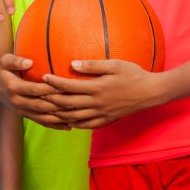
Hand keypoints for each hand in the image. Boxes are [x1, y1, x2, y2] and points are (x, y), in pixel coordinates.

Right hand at [0, 54, 69, 128]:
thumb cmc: (3, 70)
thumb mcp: (4, 61)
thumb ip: (15, 61)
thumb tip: (29, 62)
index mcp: (14, 88)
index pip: (35, 90)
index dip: (49, 88)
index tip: (64, 85)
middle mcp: (18, 102)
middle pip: (42, 105)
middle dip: (59, 104)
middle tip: (75, 101)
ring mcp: (23, 111)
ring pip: (43, 117)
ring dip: (59, 118)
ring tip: (76, 116)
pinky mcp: (27, 116)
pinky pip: (42, 122)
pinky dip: (56, 125)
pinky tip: (69, 126)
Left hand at [42, 59, 161, 128]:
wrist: (150, 93)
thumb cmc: (133, 74)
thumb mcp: (114, 64)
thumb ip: (92, 65)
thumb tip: (72, 64)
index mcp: (97, 88)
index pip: (69, 86)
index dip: (54, 82)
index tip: (44, 77)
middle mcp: (97, 104)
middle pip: (68, 104)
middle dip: (51, 99)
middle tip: (38, 94)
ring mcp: (101, 114)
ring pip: (74, 117)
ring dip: (58, 113)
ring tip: (46, 108)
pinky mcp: (106, 120)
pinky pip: (86, 125)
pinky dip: (74, 123)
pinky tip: (66, 120)